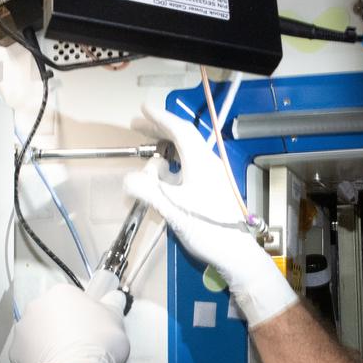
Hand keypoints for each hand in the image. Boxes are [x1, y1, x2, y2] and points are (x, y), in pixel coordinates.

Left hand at [9, 270, 129, 362]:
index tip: (90, 326)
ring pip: (36, 332)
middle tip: (78, 342)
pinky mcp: (15, 352)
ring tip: (64, 357)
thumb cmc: (98, 344)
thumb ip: (112, 305)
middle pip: (50, 313)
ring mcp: (23, 328)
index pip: (71, 299)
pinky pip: (27, 352)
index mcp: (61, 293)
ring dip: (47, 340)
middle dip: (61, 325)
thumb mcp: (116, 319)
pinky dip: (36, 358)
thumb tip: (113, 297)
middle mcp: (37, 305)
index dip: (82, 313)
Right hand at [125, 105, 296, 326]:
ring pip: (184, 155)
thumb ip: (148, 191)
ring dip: (164, 151)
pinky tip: (161, 179)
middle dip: (159, 130)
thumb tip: (127, 179)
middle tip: (137, 126)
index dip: (160, 117)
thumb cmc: (207, 229)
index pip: (180, 130)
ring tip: (146, 154)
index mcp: (200, 162)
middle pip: (182, 139)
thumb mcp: (173, 209)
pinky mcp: (210, 191)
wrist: (235, 252)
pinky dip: (170, 168)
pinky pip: (187, 170)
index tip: (143, 109)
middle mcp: (207, 165)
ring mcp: (210, 178)